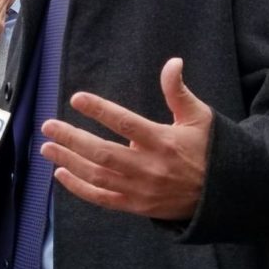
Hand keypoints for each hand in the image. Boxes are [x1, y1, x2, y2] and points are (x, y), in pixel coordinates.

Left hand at [41, 58, 212, 220]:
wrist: (222, 196)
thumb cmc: (208, 150)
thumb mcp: (199, 117)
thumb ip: (178, 91)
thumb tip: (173, 62)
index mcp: (163, 141)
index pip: (125, 123)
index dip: (100, 110)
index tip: (77, 98)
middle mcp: (148, 167)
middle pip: (102, 152)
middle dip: (72, 139)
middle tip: (48, 126)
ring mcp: (140, 189)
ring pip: (97, 176)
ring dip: (69, 161)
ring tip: (46, 148)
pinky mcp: (136, 206)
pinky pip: (102, 199)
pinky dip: (79, 188)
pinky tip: (61, 174)